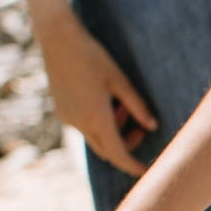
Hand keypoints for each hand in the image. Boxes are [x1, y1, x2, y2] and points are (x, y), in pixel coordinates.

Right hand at [36, 10, 156, 176]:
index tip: (145, 171)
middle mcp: (79, 123)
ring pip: (95, 137)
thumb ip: (137, 106)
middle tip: (142, 129)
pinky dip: (98, 123)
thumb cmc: (93, 56)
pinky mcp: (61, 111)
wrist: (57, 40)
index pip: (118, 154)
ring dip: (112, 130)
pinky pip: (84, 126)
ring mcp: (67, 118)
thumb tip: (153, 126)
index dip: (132, 165)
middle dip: (126, 146)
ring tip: (121, 104)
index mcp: (96, 118)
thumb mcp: (120, 80)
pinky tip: (104, 101)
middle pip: (107, 150)